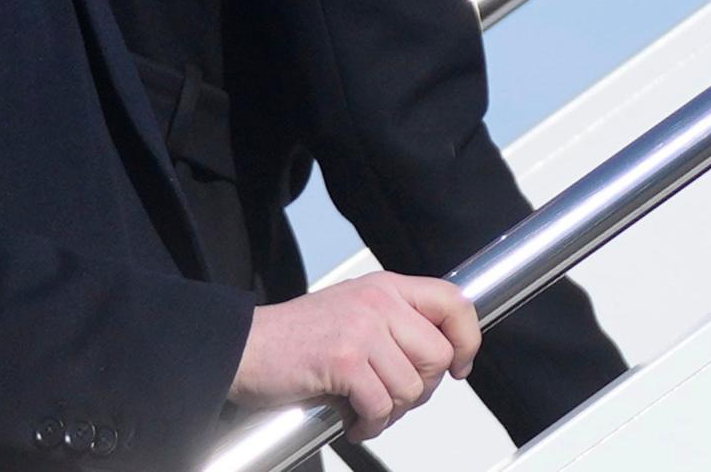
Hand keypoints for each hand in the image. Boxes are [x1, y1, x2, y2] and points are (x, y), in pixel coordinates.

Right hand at [227, 272, 479, 442]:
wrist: (244, 347)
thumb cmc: (294, 338)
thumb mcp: (353, 312)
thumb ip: (394, 323)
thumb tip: (441, 356)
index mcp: (383, 287)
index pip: (453, 302)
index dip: (467, 339)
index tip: (457, 366)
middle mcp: (376, 301)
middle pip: (437, 355)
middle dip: (420, 390)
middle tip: (391, 397)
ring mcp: (361, 328)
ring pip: (411, 387)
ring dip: (390, 412)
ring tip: (364, 408)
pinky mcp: (344, 359)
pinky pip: (382, 406)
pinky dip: (369, 424)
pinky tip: (352, 419)